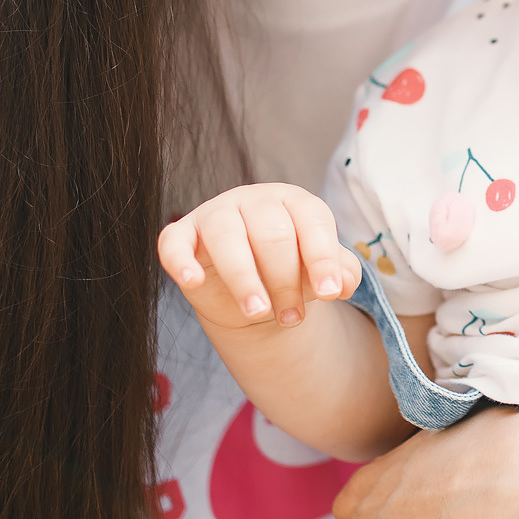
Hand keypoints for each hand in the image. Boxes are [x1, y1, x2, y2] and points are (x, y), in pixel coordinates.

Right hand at [156, 184, 360, 332]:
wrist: (249, 291)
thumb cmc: (288, 271)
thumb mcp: (318, 272)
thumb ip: (339, 272)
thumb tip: (344, 284)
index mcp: (293, 201)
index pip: (312, 220)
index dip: (322, 258)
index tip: (330, 294)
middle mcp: (254, 200)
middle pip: (272, 234)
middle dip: (286, 281)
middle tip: (291, 318)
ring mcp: (215, 214)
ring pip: (226, 236)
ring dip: (244, 278)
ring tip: (257, 312)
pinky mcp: (183, 235)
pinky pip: (174, 241)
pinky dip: (180, 260)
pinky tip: (193, 282)